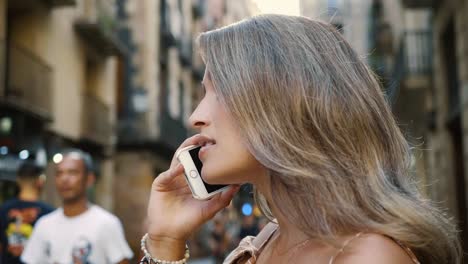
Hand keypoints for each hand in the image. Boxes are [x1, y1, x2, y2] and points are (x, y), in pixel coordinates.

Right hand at [146, 134, 240, 256]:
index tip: (220, 144)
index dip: (209, 151)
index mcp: (195, 179)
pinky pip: (168, 174)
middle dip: (198, 144)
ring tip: (196, 142)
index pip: (202, 160)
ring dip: (186, 149)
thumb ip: (223, 198)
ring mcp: (171, 178)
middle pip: (190, 154)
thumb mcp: (210, 209)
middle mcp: (183, 175)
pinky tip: (182, 167)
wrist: (171, 234)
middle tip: (209, 137)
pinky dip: (175, 170)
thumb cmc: (190, 221)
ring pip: (178, 158)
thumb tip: (238, 185)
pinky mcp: (160, 184)